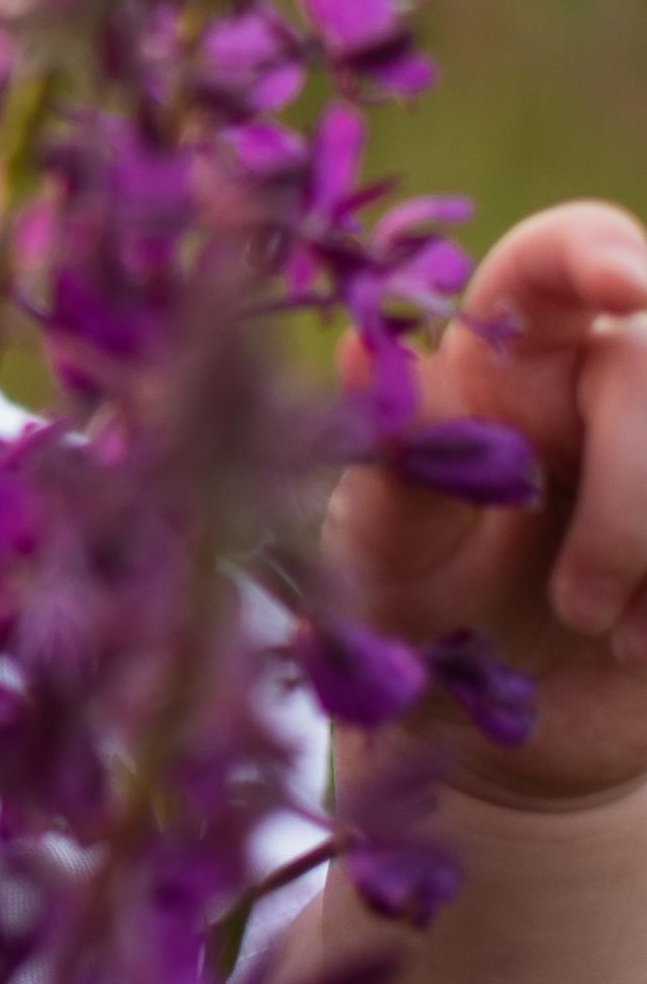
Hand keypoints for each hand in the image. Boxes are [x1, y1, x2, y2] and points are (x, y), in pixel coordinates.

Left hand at [327, 200, 646, 805]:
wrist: (494, 733)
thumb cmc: (424, 614)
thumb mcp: (386, 551)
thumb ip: (391, 462)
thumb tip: (365, 354)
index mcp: (513, 356)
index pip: (566, 250)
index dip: (599, 254)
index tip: (622, 288)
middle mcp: (610, 378)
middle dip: (631, 494)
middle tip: (573, 605)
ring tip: (597, 629)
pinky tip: (640, 648)